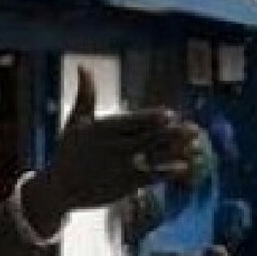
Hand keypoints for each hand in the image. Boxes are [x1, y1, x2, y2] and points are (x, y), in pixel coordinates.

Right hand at [20, 68, 202, 233]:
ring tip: (197, 143)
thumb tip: (84, 65)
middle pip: (146, 139)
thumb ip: (86, 94)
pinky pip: (150, 177)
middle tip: (193, 127)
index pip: (130, 123)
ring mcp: (120, 168)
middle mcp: (113, 149)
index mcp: (102, 130)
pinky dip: (168, 171)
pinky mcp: (125, 185)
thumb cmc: (69, 151)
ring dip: (176, 150)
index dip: (150, 119)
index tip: (170, 114)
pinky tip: (185, 167)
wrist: (59, 189)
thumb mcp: (75, 121)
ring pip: (152, 157)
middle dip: (171, 134)